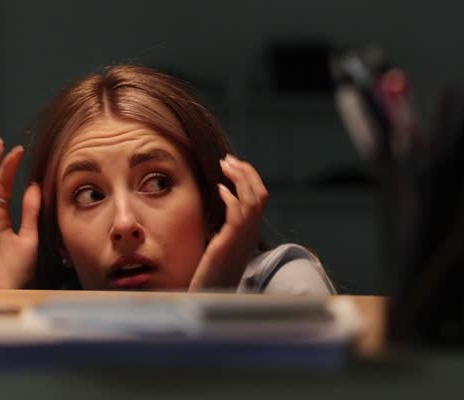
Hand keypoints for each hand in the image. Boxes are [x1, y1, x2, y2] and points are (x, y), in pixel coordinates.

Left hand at [189, 155, 268, 289]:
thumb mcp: (217, 251)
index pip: (258, 201)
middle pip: (260, 196)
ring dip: (240, 179)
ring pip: (253, 201)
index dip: (249, 180)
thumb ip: (220, 234)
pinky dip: (231, 199)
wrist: (204, 304)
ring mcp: (241, 242)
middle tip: (228, 159)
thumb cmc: (207, 279)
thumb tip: (213, 218)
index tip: (232, 167)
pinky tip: (219, 190)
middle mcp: (250, 238)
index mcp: (248, 237)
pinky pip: (237, 217)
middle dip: (246, 173)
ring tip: (225, 165)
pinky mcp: (227, 247)